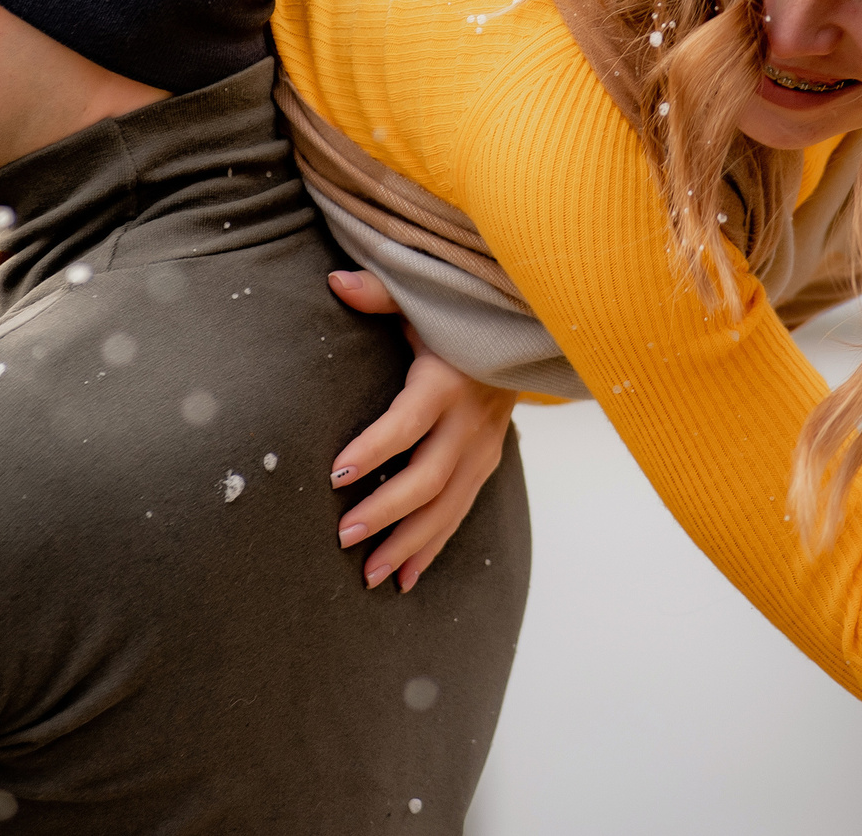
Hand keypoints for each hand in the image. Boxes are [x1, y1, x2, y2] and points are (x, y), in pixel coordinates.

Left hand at [325, 270, 518, 592]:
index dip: (375, 449)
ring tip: (369, 575)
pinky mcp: (486, 465)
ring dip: (409, 544)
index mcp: (447, 382)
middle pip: (429, 479)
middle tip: (343, 536)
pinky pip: (459, 513)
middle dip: (386, 512)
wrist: (526, 332)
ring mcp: (482, 449)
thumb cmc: (459, 317)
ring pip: (447, 508)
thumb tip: (334, 282)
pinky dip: (432, 548)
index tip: (336, 472)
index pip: (408, 422)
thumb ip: (381, 293)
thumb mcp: (424, 300)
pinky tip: (403, 579)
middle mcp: (470, 423)